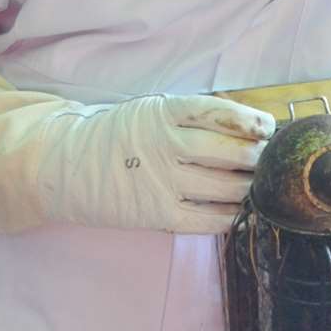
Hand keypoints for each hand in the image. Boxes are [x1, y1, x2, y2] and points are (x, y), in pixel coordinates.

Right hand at [38, 93, 276, 233]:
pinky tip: (241, 211)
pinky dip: (232, 216)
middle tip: (267, 161)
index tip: (267, 128)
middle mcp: (165, 144)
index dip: (250, 121)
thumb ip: (190, 118)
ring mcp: (162, 180)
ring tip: (257, 185)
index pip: (219, 112)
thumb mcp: (150, 112)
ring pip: (226, 186)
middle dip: (257, 157)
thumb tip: (246, 129)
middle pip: (230, 151)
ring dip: (249, 187)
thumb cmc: (116, 137)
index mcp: (164, 112)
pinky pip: (208, 218)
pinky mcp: (158, 213)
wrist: (63, 165)